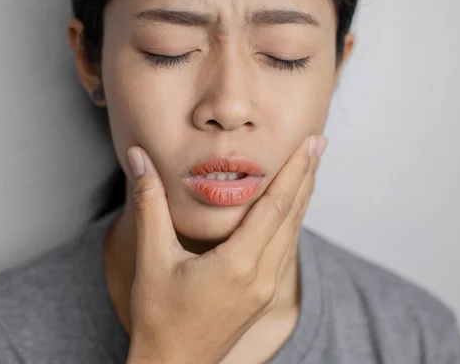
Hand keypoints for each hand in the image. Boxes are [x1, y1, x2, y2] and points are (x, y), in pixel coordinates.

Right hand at [125, 135, 325, 363]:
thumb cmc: (159, 317)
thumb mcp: (151, 258)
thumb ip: (150, 203)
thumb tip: (140, 158)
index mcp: (238, 264)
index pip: (275, 206)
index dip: (295, 171)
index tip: (310, 142)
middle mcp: (261, 276)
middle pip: (293, 216)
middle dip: (307, 176)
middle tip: (319, 142)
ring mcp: (266, 288)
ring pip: (293, 233)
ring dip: (303, 198)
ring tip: (311, 168)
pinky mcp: (264, 296)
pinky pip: (286, 250)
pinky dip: (292, 222)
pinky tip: (292, 210)